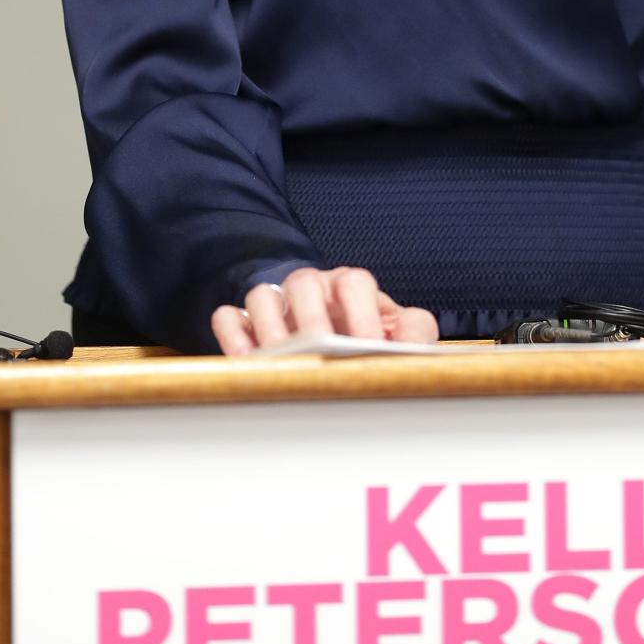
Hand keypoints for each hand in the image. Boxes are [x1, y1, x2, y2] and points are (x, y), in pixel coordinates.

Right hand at [210, 265, 438, 355]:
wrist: (337, 338)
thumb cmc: (370, 336)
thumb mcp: (399, 329)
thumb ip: (414, 330)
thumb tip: (409, 340)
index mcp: (350, 284)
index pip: (355, 282)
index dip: (363, 314)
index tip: (369, 348)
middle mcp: (311, 287)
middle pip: (303, 282)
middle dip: (313, 318)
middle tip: (321, 350)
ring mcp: (276, 303)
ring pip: (262, 296)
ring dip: (270, 327)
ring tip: (282, 359)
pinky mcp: (246, 325)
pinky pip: (230, 318)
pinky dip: (233, 335)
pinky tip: (247, 362)